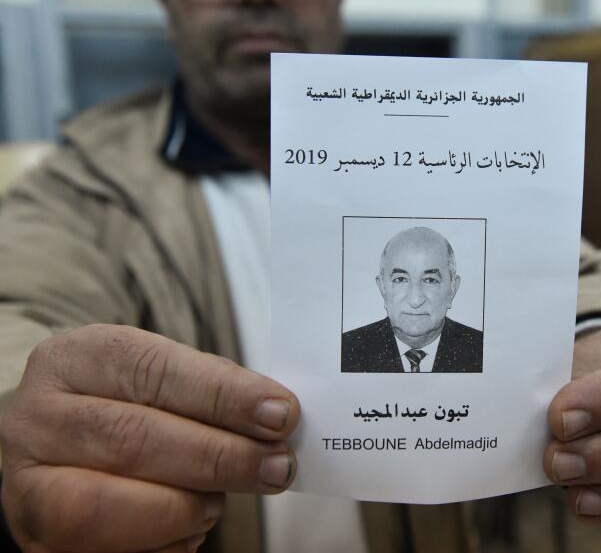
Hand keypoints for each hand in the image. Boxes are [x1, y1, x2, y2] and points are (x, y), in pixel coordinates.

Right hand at [0, 325, 299, 551]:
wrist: (58, 445)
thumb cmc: (127, 405)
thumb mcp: (161, 378)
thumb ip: (213, 392)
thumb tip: (277, 417)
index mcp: (76, 359)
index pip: (153, 371)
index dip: (222, 395)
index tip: (281, 414)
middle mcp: (39, 416)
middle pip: (132, 437)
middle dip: (218, 456)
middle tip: (275, 467)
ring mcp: (27, 482)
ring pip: (103, 505)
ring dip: (182, 507)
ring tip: (218, 502)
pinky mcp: (36, 537)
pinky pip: (101, 551)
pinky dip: (162, 543)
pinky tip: (189, 528)